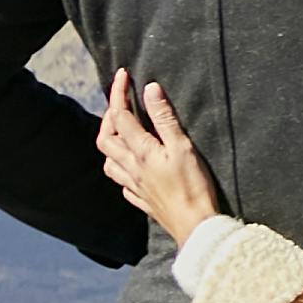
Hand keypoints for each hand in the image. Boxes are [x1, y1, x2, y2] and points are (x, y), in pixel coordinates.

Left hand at [95, 69, 222, 243]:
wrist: (197, 227)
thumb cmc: (193, 187)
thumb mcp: (183, 147)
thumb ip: (165, 118)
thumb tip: (150, 89)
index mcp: (140, 151)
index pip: (120, 115)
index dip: (119, 92)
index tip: (123, 75)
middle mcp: (131, 168)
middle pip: (105, 139)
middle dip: (109, 117)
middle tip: (121, 103)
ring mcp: (134, 186)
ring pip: (109, 163)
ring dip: (110, 145)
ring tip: (122, 134)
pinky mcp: (143, 201)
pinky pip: (122, 184)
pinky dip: (121, 171)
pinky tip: (131, 169)